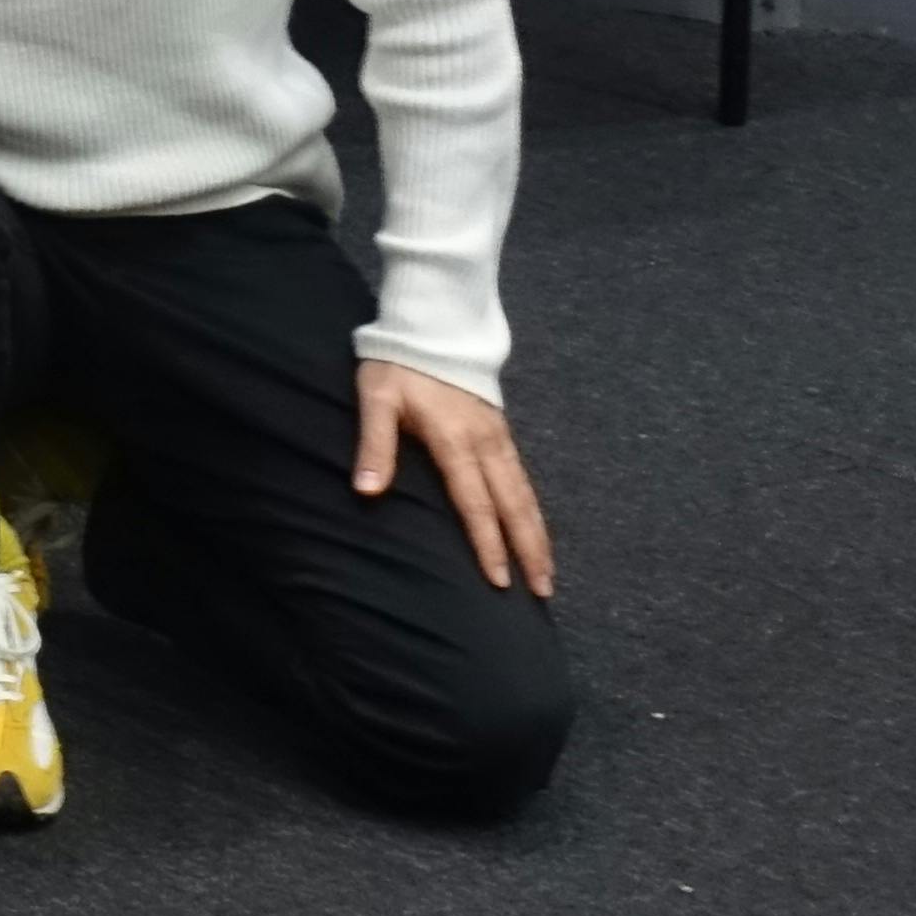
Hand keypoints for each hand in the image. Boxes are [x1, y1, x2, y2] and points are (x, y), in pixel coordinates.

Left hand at [354, 361, 555, 595]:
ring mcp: (498, 437)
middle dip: (529, 549)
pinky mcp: (501, 431)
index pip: (475, 501)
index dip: (487, 542)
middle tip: (543, 591)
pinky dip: (533, 510)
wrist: (433, 325)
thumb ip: (375, 443)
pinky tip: (536, 531)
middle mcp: (485, 442)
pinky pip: (523, 478)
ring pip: (526, 494)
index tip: (499, 579)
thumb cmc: (398, 364)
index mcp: (454, 438)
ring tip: (548, 572)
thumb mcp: (376, 397)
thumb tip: (367, 490)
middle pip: (513, 504)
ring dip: (538, 534)